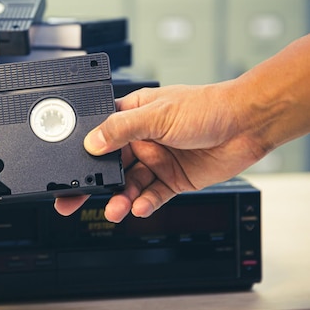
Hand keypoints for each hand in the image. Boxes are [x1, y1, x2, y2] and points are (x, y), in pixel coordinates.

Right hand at [55, 83, 265, 221]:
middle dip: (91, 183)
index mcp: (133, 115)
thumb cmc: (206, 107)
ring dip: (119, 197)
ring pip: (129, 184)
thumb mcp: (157, 114)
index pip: (99, 134)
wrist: (246, 125)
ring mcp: (157, 160)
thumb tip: (91, 142)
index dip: (83, 151)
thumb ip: (121, 128)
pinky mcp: (173, 179)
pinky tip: (139, 207)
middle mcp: (141, 139)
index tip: (68, 168)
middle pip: (108, 165)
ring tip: (114, 209)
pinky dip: (144, 203)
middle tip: (70, 199)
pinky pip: (152, 195)